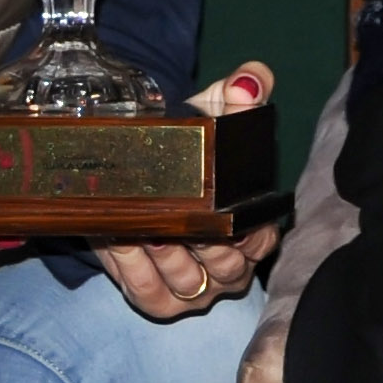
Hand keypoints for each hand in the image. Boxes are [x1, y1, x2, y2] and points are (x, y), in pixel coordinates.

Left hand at [93, 62, 282, 318]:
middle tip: (177, 217)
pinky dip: (134, 271)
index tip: (227, 214)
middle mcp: (232, 264)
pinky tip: (121, 241)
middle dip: (201, 244)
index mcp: (254, 226)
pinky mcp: (159, 299)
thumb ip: (243, 90)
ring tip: (145, 227)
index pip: (261, 238)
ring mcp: (196, 287)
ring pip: (188, 283)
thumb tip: (247, 82)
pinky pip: (150, 295)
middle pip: (226, 265)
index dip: (246, 232)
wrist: (148, 165)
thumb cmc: (195, 143)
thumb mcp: (217, 110)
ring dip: (163, 257)